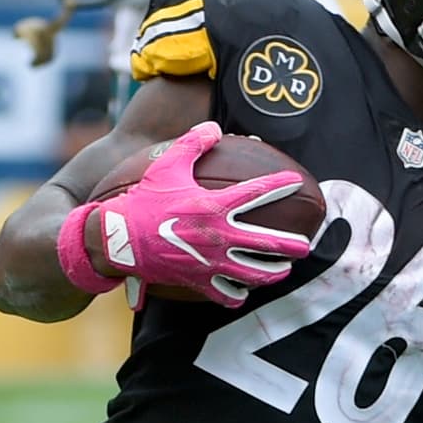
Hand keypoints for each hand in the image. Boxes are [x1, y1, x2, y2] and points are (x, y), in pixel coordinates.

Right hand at [74, 121, 312, 308]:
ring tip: (284, 271)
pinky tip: (244, 292)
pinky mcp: (199, 280)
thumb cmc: (143, 200)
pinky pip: (227, 294)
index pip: (257, 193)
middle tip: (306, 246)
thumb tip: (214, 127)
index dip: (279, 185)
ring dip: (274, 273)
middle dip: (292, 246)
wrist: (117, 239)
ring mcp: (211, 262)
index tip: (295, 181)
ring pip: (255, 274)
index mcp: (214, 206)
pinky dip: (238, 295)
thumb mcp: (166, 166)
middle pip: (268, 244)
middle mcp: (219, 236)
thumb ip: (191, 144)